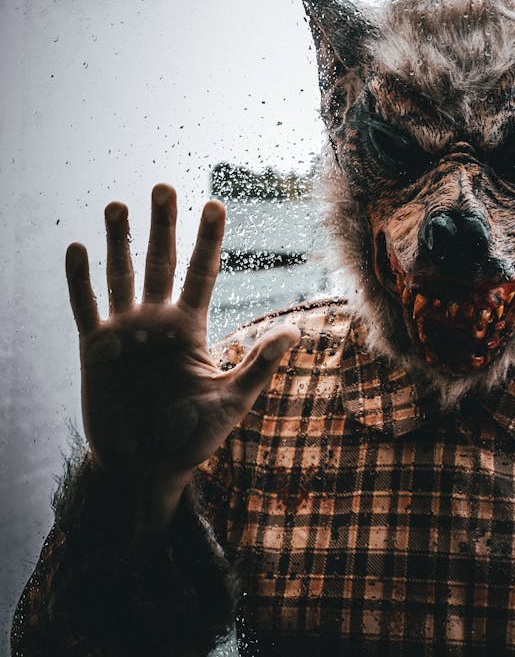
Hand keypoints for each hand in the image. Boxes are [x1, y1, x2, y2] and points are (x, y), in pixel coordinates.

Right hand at [65, 183, 299, 530]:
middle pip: (161, 263)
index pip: (202, 273)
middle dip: (162, 227)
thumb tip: (295, 331)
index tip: (215, 203)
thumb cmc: (192, 438)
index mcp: (191, 328)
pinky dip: (79, 280)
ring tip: (117, 205)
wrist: (145, 469)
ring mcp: (124, 332)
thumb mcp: (231, 402)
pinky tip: (76, 248)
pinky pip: (85, 307)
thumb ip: (259, 366)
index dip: (208, 239)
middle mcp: (157, 322)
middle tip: (164, 187)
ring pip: (121, 276)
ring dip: (118, 242)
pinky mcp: (94, 349)